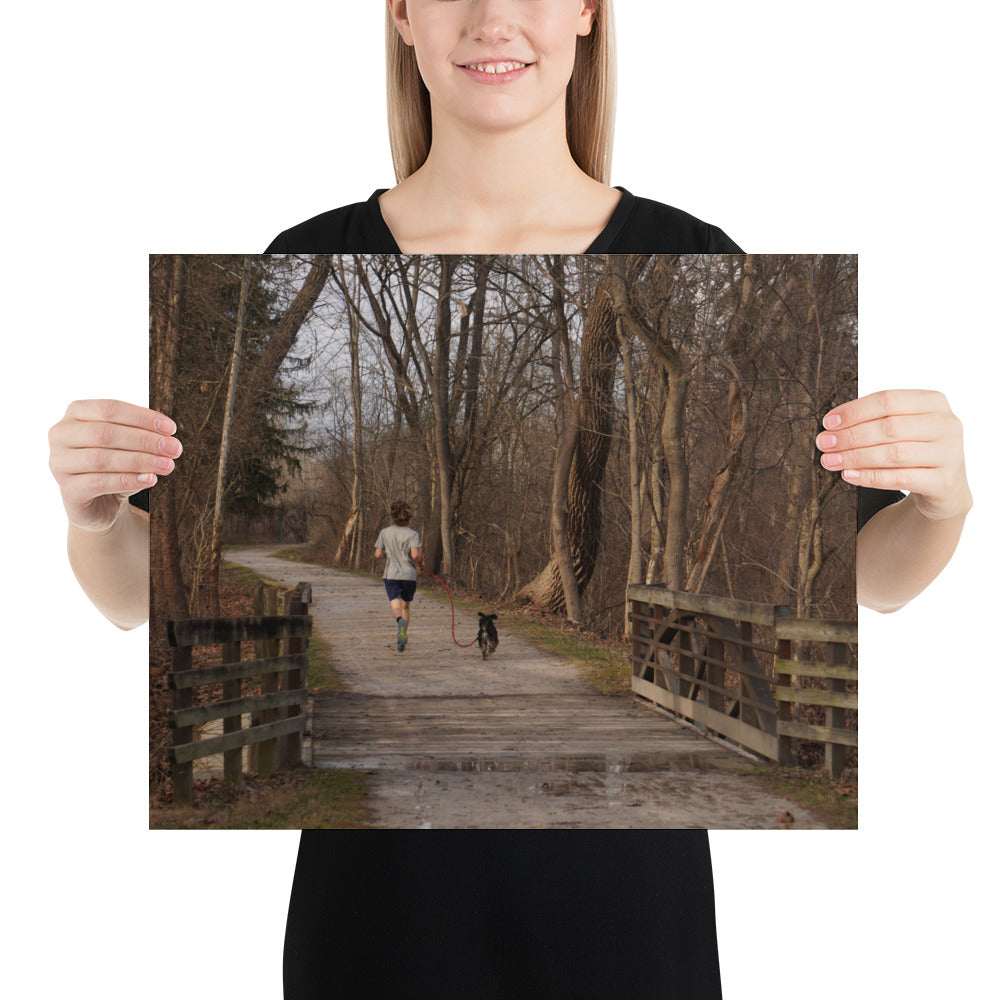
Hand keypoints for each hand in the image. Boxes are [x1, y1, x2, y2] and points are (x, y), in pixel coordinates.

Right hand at [48, 399, 181, 531]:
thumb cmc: (115, 466)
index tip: (171, 429)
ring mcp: (59, 463)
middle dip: (145, 440)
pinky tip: (150, 480)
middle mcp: (61, 435)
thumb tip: (167, 438)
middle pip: (105, 433)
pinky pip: (99, 483)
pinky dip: (128, 480)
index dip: (142, 417)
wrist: (101, 503)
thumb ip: (142, 436)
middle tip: (174, 449)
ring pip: (102, 458)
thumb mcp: (129, 445)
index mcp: (76, 413)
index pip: (110, 409)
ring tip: (167, 465)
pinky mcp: (67, 490)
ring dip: (140, 461)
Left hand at [816, 389, 970, 519]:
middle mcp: (947, 425)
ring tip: (830, 460)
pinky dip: (870, 477)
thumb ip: (875, 420)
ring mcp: (950, 454)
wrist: (945, 488)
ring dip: (856, 457)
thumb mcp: (902, 428)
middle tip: (824, 444)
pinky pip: (900, 479)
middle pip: (889, 427)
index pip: (888, 400)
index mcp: (934, 402)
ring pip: (894, 453)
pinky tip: (849, 475)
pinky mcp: (944, 482)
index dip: (854, 411)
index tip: (828, 422)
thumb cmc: (914, 450)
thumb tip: (831, 425)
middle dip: (850, 436)